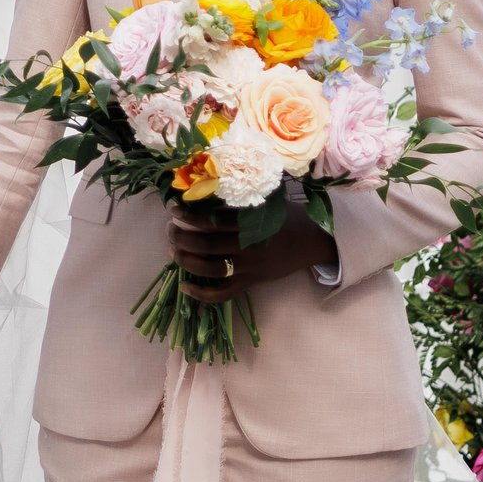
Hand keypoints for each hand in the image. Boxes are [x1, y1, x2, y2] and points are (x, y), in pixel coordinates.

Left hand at [167, 197, 332, 304]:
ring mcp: (249, 269)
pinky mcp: (251, 284)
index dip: (188, 216)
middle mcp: (248, 248)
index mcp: (250, 224)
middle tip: (169, 229)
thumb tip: (205, 187)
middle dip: (181, 238)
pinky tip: (184, 287)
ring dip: (185, 261)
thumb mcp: (266, 201)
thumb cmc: (287, 215)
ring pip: (209, 270)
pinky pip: (223, 294)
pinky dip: (202, 294)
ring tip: (173, 251)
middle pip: (205, 246)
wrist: (313, 241)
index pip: (212, 221)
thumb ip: (239, 199)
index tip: (173, 209)